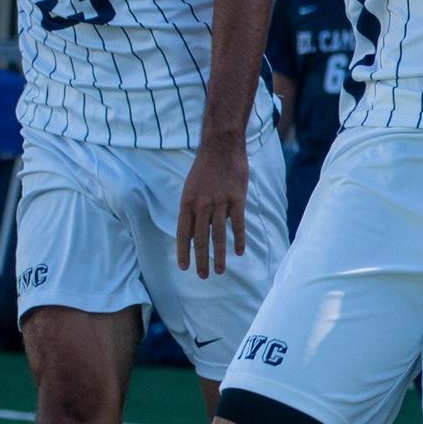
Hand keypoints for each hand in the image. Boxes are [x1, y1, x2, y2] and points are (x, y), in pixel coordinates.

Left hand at [177, 137, 247, 278]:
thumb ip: (192, 210)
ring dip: (219, 255)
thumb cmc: (205, 168)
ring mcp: (220, 203)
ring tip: (219, 270)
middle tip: (203, 276)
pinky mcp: (237, 199)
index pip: (184, 233)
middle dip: (201, 260)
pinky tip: (239, 252)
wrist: (221, 147)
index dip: (184, 251)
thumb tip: (194, 232)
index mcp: (187, 202)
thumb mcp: (191, 188)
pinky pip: (238, 224)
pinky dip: (239, 239)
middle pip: (201, 239)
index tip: (185, 267)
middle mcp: (202, 205)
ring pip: (219, 235)